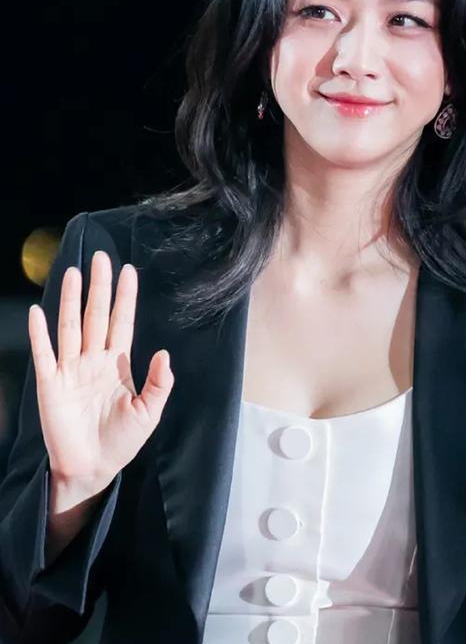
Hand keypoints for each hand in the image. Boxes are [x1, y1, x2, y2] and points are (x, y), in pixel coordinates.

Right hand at [28, 250, 173, 487]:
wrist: (93, 469)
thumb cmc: (122, 441)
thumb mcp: (149, 413)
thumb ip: (158, 384)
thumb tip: (164, 353)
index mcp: (119, 364)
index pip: (122, 322)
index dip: (125, 297)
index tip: (128, 271)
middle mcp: (94, 360)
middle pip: (96, 315)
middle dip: (99, 288)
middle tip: (101, 258)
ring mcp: (71, 370)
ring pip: (71, 327)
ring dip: (72, 300)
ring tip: (74, 273)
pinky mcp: (51, 385)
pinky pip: (45, 354)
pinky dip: (40, 333)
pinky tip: (39, 312)